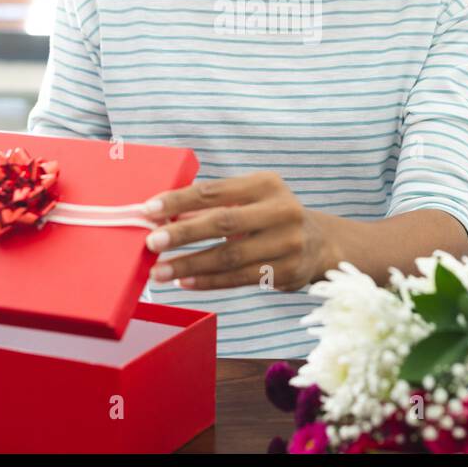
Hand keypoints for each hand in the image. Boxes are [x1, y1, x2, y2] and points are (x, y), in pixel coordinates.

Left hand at [141, 171, 335, 291]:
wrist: (319, 243)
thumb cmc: (269, 216)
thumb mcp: (248, 200)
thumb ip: (211, 206)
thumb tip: (162, 216)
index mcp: (266, 184)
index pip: (214, 191)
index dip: (179, 200)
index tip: (148, 210)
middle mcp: (281, 210)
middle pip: (222, 223)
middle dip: (183, 234)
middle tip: (151, 242)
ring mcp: (287, 243)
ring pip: (229, 257)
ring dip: (189, 265)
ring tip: (159, 271)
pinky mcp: (287, 272)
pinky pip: (239, 279)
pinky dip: (208, 282)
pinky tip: (184, 282)